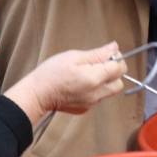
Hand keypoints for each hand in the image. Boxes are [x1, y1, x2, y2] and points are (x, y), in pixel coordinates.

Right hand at [5, 42, 126, 123]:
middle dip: (114, 72)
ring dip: (105, 81)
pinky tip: (81, 84)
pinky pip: (98, 98)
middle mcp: (96, 94)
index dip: (116, 58)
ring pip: (109, 91)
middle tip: (99, 64)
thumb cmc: (51, 74)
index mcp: (94, 78)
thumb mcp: (73, 56)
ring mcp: (91, 103)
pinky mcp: (85, 109)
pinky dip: (95, 90)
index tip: (106, 54)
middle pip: (119, 83)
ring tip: (87, 73)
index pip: (119, 68)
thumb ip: (97, 54)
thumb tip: (114, 48)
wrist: (37, 94)